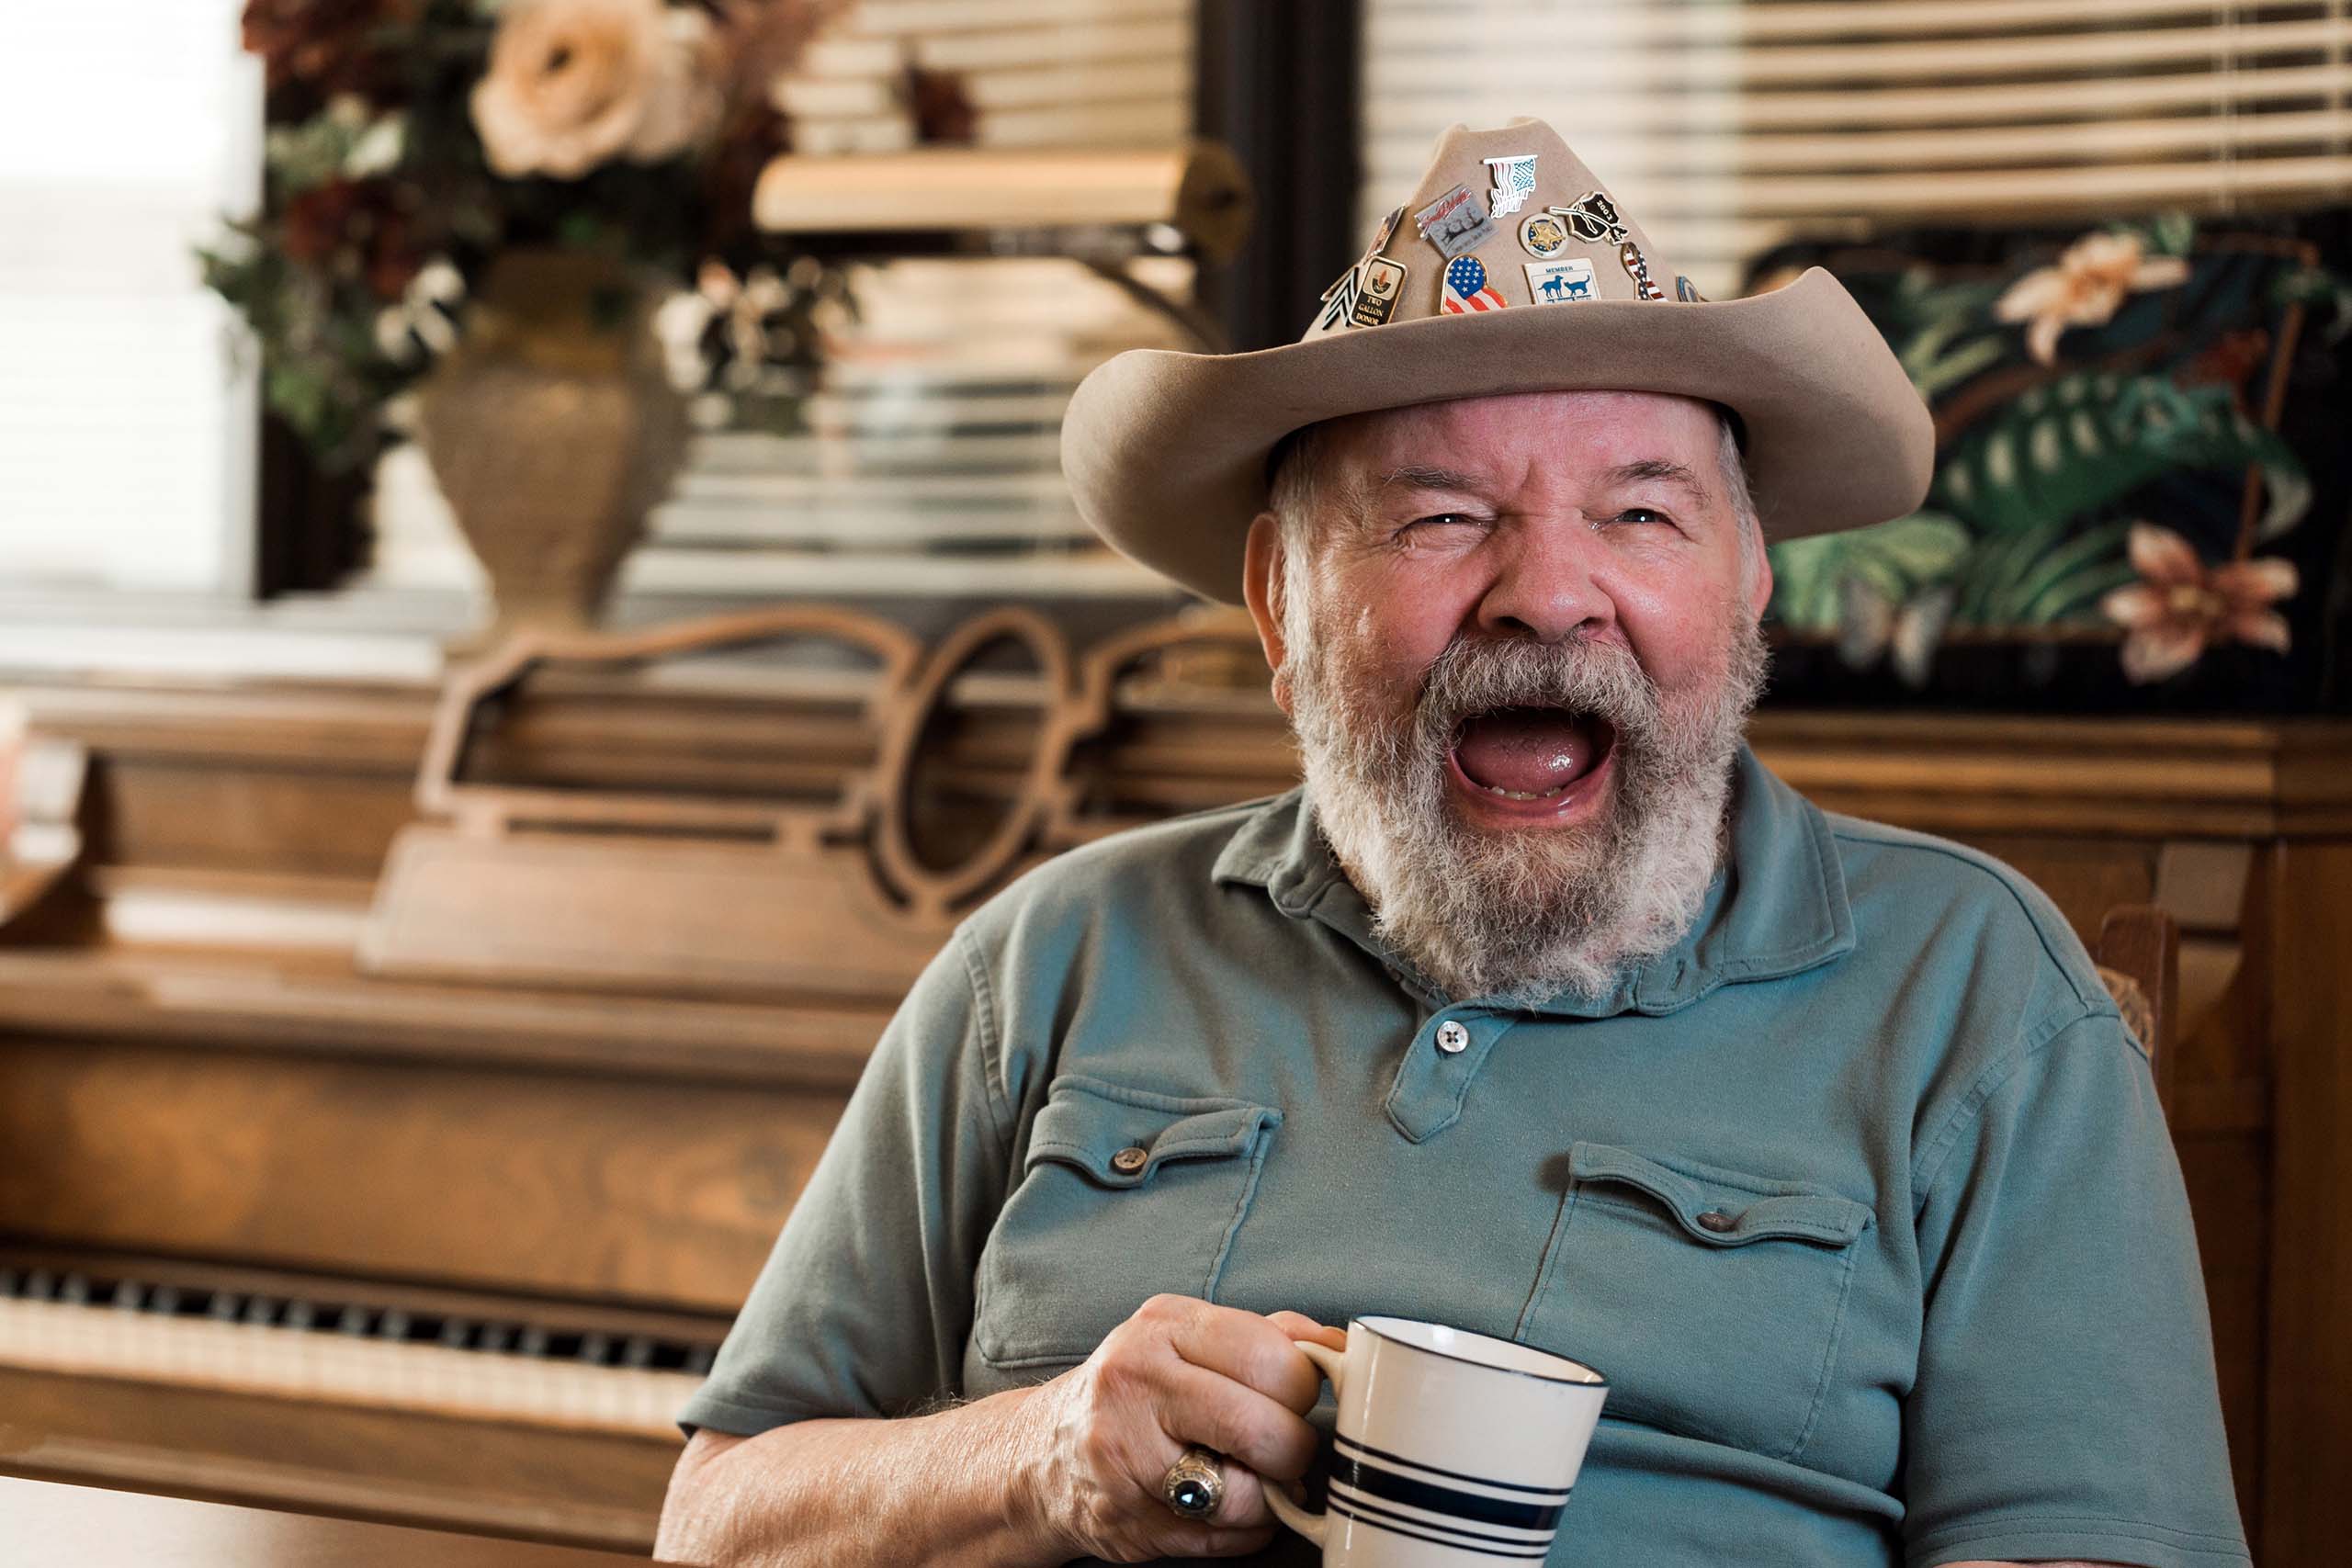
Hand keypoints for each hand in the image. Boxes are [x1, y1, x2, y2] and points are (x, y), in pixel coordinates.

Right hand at [1007, 1294, 1346, 1562]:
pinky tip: (1217, 1505)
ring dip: (1267, 1498)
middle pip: (1266, 1429)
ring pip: (1247, 1495)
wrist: (1042, 1455)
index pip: (1272, 1356)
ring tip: (1246, 1477)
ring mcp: (1126, 1455)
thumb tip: (1339, 1345)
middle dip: (1291, 1449)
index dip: (1302, 1388)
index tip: (1293, 1397)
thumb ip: (1265, 1333)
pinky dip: (1241, 1530)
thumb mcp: (1187, 1338)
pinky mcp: (1126, 1519)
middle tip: (1279, 1447)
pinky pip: (1224, 1538)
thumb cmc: (1135, 1391)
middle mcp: (1137, 1382)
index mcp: (1165, 1327)